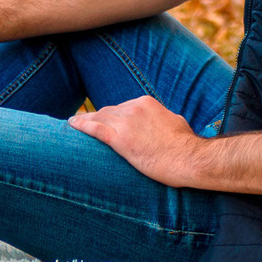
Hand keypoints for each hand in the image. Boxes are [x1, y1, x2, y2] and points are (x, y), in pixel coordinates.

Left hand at [68, 95, 205, 186]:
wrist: (189, 158)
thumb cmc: (186, 145)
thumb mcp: (176, 123)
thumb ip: (164, 120)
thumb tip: (166, 122)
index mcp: (147, 103)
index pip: (123, 107)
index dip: (113, 115)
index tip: (107, 120)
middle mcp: (134, 109)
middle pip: (109, 111)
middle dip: (98, 117)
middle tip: (86, 121)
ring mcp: (126, 123)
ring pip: (100, 118)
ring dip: (86, 120)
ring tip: (75, 123)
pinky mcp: (120, 140)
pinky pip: (96, 129)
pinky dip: (82, 125)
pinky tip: (72, 124)